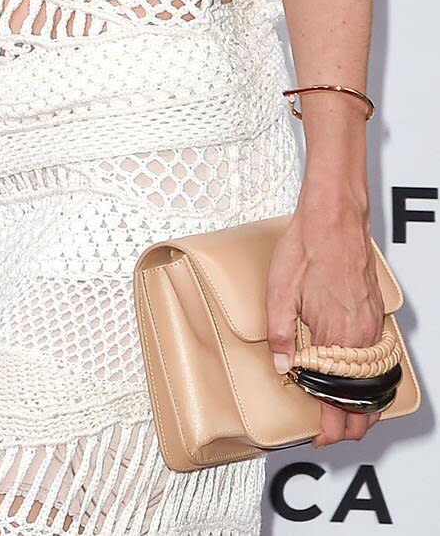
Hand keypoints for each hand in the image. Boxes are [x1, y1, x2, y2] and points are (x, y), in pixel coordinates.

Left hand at [266, 200, 384, 447]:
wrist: (334, 219)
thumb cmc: (306, 247)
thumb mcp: (279, 289)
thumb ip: (280, 332)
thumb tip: (282, 366)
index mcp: (334, 334)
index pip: (335, 396)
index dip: (329, 424)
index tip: (321, 438)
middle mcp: (358, 335)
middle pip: (361, 397)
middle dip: (349, 423)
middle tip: (333, 434)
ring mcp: (370, 325)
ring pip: (373, 381)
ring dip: (361, 404)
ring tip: (346, 417)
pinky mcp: (375, 314)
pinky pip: (377, 359)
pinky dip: (370, 378)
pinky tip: (359, 381)